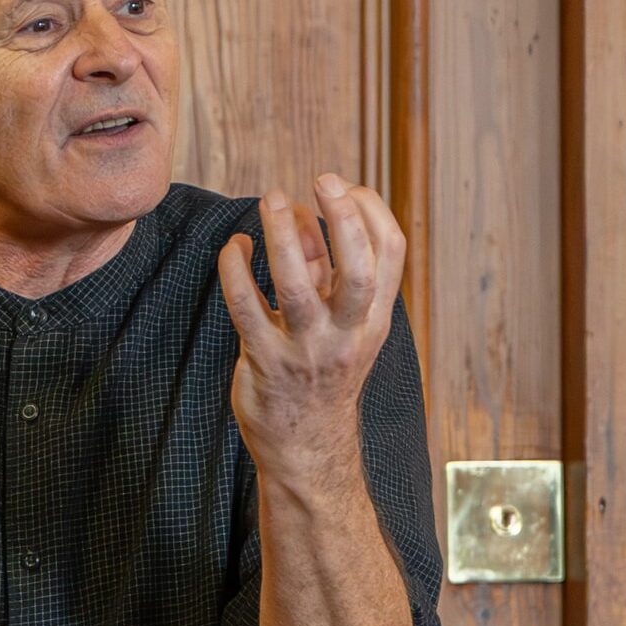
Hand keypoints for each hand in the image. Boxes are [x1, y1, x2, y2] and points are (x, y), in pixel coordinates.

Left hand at [216, 173, 406, 484]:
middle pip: (357, 270)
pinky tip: (235, 247)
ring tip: (270, 200)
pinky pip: (247, 307)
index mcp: (374, 317)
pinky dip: (238, 269)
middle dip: (343, 218)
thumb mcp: (337, 320)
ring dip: (282, 235)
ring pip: (297, 286)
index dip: (370, 211)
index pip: (390, 253)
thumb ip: (321, 269)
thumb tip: (297, 216)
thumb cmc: (322, 369)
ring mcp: (307, 349)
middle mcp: (348, 333)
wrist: (307, 447)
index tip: (343, 188)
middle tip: (322, 179)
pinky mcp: (266, 362)